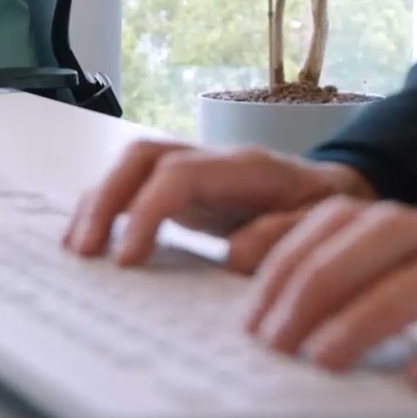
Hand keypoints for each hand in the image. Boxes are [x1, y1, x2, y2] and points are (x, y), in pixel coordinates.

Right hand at [63, 139, 376, 271]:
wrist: (340, 195)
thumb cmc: (329, 213)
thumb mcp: (321, 230)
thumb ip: (284, 238)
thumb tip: (234, 255)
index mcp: (245, 168)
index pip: (178, 176)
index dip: (145, 213)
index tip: (126, 259)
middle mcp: (213, 161)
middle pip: (143, 157)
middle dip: (105, 200)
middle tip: (84, 252)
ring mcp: (196, 172)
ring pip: (133, 167)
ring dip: (98, 203)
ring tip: (75, 249)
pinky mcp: (186, 191)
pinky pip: (137, 187)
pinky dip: (109, 208)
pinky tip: (92, 241)